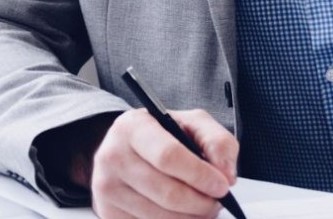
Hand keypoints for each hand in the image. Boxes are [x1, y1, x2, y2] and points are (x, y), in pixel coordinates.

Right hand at [88, 107, 238, 218]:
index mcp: (132, 127)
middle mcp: (113, 157)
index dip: (200, 175)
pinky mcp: (109, 214)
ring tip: (202, 207)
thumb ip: (217, 141)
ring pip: (160, 217)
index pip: (168, 156)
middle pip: (167, 193)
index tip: (221, 185)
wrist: (125, 150)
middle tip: (217, 201)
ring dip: (191, 218)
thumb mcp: (191, 124)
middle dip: (201, 203)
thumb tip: (226, 174)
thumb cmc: (161, 136)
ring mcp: (107, 189)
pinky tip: (182, 213)